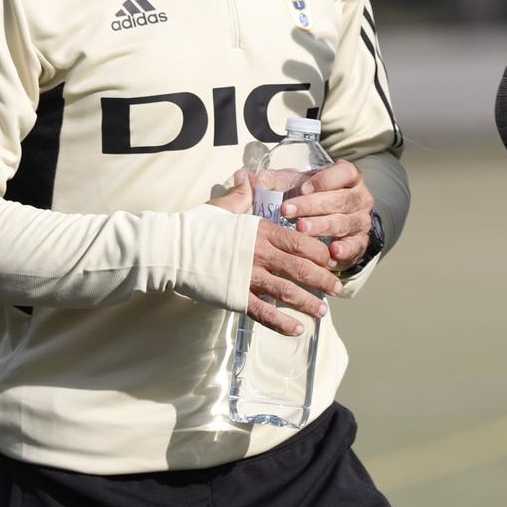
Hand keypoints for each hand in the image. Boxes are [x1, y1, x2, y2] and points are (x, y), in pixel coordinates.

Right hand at [208, 168, 354, 335]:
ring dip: (309, 302)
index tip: (330, 261)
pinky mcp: (236, 296)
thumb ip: (242, 194)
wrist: (170, 249)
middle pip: (302, 268)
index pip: (302, 242)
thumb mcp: (223, 206)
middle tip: (337, 288)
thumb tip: (247, 177)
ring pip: (288, 292)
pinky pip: (264, 312)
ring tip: (322, 311)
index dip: (320, 253)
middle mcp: (260, 253)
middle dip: (323, 280)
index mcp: (261, 230)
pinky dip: (282, 323)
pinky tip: (297, 330)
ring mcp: (249, 276)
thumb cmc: (196, 227)